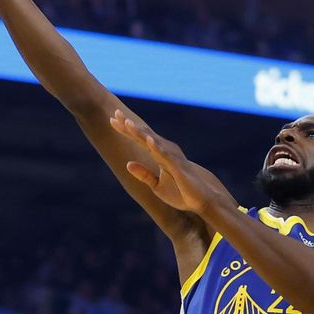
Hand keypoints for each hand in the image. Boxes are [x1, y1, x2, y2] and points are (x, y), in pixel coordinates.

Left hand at [110, 109, 235, 215]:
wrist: (201, 201)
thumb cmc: (181, 193)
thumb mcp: (156, 186)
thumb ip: (143, 174)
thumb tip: (127, 164)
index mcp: (158, 155)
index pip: (140, 139)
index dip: (126, 130)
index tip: (112, 119)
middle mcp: (164, 152)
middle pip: (144, 135)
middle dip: (130, 125)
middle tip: (116, 112)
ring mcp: (172, 158)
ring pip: (153, 142)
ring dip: (141, 133)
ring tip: (128, 123)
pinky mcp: (178, 167)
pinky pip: (166, 156)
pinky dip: (157, 147)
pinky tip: (148, 140)